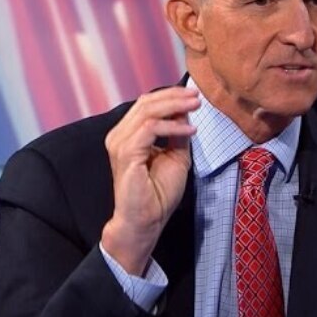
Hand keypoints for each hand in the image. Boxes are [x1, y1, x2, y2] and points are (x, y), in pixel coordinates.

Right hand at [101, 86, 199, 275]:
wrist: (145, 221)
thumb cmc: (157, 193)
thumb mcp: (175, 156)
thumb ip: (177, 134)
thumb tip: (186, 112)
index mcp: (128, 135)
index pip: (147, 104)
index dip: (171, 96)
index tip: (194, 96)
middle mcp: (119, 136)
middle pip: (146, 103)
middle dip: (174, 96)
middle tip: (197, 96)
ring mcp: (120, 144)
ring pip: (147, 111)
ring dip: (174, 106)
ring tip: (195, 106)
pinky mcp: (126, 153)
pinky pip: (150, 129)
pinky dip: (172, 126)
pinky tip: (189, 130)